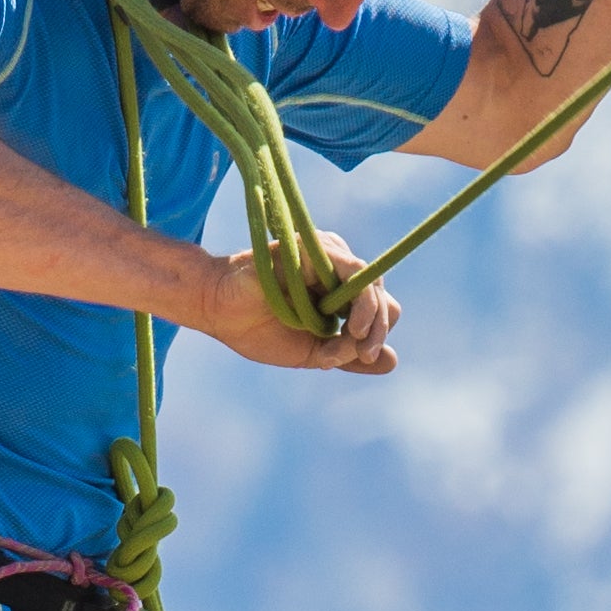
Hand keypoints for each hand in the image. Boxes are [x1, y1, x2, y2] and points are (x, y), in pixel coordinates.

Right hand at [199, 246, 399, 375]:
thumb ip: (348, 356)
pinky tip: (351, 325)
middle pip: (381, 296)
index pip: (378, 308)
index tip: (367, 357)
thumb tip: (392, 362)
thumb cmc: (257, 329)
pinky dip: (359, 300)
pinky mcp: (316, 248)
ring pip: (371, 282)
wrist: (218, 311)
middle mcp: (337, 272)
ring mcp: (328, 257)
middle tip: (367, 353)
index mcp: (337, 295)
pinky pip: (353, 270)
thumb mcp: (311, 354)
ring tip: (358, 339)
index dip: (378, 332)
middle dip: (378, 327)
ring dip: (373, 316)